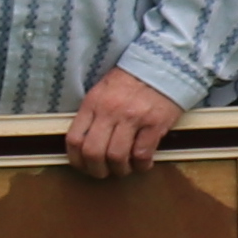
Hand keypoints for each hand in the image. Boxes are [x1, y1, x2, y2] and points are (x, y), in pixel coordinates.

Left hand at [63, 67, 178, 177]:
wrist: (163, 65)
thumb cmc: (131, 79)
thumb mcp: (102, 91)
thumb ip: (92, 114)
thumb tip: (85, 143)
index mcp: (94, 103)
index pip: (74, 139)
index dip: (76, 160)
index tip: (83, 166)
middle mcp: (110, 111)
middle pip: (94, 152)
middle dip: (97, 170)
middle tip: (104, 172)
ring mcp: (133, 117)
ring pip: (117, 156)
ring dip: (119, 169)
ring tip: (124, 168)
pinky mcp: (155, 123)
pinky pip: (142, 153)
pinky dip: (141, 164)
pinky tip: (143, 163)